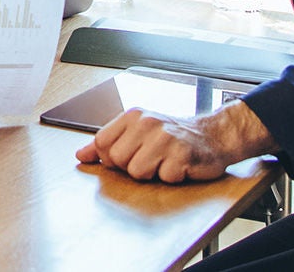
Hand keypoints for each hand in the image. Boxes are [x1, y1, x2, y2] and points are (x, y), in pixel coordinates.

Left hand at [75, 100, 275, 183]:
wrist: (214, 135)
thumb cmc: (174, 136)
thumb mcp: (137, 132)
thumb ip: (107, 142)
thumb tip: (80, 155)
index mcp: (132, 116)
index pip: (101, 142)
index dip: (110, 157)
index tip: (128, 156)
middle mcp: (147, 123)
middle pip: (116, 160)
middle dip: (132, 167)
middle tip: (151, 159)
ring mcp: (165, 137)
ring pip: (137, 171)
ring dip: (152, 174)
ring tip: (165, 162)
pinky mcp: (182, 154)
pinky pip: (164, 177)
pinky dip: (172, 178)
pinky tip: (180, 166)